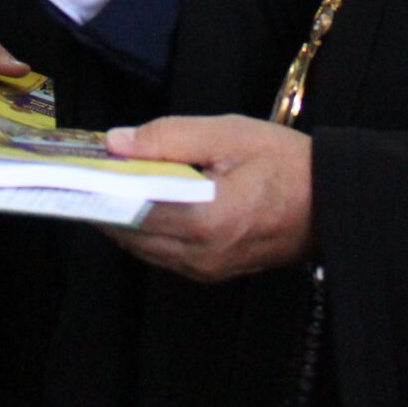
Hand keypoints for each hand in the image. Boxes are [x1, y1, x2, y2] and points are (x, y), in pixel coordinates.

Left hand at [100, 116, 314, 284]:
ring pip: (143, 247)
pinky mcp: (213, 272)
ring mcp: (206, 269)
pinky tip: (143, 203)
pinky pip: (163, 255)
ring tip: (109, 183)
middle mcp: (201, 254)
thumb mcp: (228, 134)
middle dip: (105, 203)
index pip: (131, 209)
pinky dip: (146, 230)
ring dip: (122, 218)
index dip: (99, 189)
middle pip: (130, 233)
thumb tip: (116, 142)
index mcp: (205, 219)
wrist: (333, 201)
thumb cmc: (286, 163)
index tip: (74, 170)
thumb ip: (168, 137)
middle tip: (85, 172)